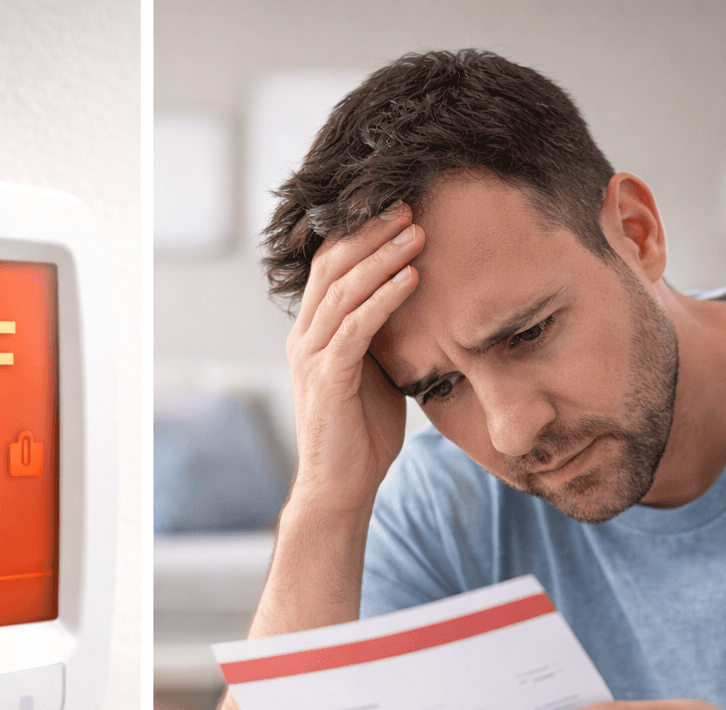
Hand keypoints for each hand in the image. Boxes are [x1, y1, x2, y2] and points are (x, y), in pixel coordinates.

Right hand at [286, 203, 423, 517]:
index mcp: (314, 333)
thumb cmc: (363, 434)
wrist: (340, 487)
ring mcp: (311, 358)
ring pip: (343, 291)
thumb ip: (383, 338)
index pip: (330, 266)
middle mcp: (305, 338)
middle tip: (409, 207)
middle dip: (371, 233)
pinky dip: (384, 299)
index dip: (362, 234)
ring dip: (383, 258)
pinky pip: (355, 328)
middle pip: (332, 266)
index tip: (401, 211)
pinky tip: (411, 279)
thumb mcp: (377, 373)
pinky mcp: (326, 380)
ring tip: (418, 234)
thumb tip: (420, 307)